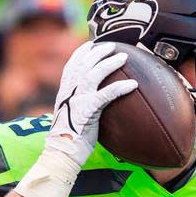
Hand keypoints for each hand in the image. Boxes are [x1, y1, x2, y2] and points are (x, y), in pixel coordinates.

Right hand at [46, 41, 138, 167]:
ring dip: (109, 63)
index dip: (81, 52)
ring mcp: (77, 99)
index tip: (91, 44)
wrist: (62, 152)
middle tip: (112, 46)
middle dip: (98, 52)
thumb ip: (80, 105)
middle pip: (83, 64)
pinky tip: (133, 85)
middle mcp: (69, 91)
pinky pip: (106, 95)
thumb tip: (93, 103)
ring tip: (123, 57)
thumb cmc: (70, 139)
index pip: (71, 65)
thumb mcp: (72, 116)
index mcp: (64, 91)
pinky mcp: (86, 110)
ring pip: (93, 74)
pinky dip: (119, 88)